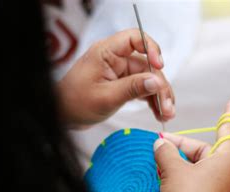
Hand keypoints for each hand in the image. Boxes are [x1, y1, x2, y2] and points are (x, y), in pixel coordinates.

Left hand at [57, 29, 174, 127]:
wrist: (62, 116)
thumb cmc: (76, 103)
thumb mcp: (106, 97)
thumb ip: (132, 88)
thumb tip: (157, 81)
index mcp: (106, 52)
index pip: (134, 38)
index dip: (151, 49)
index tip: (159, 66)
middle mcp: (115, 59)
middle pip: (147, 64)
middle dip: (160, 85)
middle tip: (168, 106)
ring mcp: (119, 72)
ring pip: (148, 78)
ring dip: (159, 95)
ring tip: (166, 113)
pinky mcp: (122, 84)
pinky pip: (142, 87)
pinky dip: (151, 99)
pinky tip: (159, 112)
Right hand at [153, 98, 229, 191]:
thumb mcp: (172, 169)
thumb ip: (166, 151)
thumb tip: (160, 144)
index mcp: (228, 159)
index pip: (229, 129)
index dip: (229, 113)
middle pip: (205, 150)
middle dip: (182, 147)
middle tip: (160, 146)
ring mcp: (225, 188)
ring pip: (200, 166)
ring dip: (180, 163)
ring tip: (161, 165)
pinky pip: (200, 180)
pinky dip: (185, 176)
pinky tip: (167, 179)